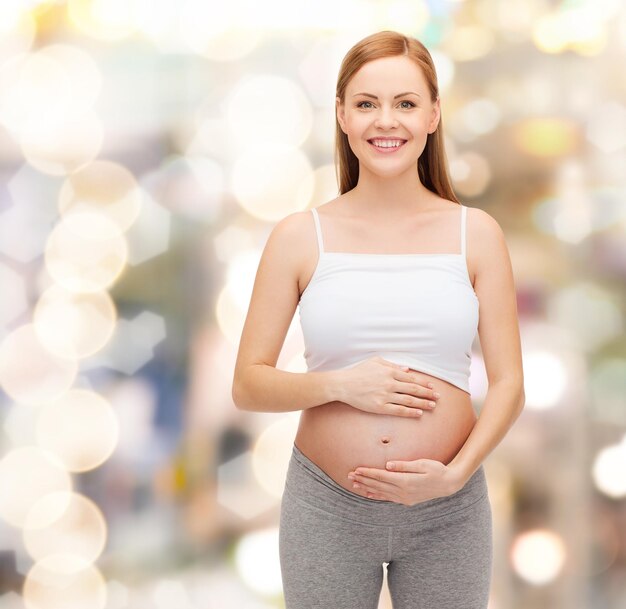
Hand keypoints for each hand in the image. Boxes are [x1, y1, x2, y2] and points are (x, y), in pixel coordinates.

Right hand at [337, 357, 439, 417]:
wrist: (343, 384)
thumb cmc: (358, 372)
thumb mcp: (375, 362)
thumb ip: (392, 365)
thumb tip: (407, 370)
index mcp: (389, 372)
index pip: (411, 378)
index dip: (423, 383)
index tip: (432, 387)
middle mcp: (389, 383)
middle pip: (413, 389)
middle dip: (428, 393)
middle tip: (438, 397)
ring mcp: (385, 396)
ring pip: (409, 400)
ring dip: (423, 403)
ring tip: (433, 406)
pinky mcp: (379, 407)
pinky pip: (399, 410)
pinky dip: (410, 412)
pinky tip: (419, 413)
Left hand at [347, 458, 464, 505]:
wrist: (449, 484)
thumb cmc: (437, 470)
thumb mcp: (422, 464)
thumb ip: (404, 465)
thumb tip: (388, 465)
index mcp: (406, 482)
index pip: (382, 476)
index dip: (368, 473)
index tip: (357, 469)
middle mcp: (403, 492)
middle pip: (378, 485)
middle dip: (363, 480)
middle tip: (349, 475)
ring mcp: (405, 498)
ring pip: (381, 492)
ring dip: (367, 488)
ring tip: (354, 484)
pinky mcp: (407, 500)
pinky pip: (388, 498)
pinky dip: (377, 496)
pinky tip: (368, 494)